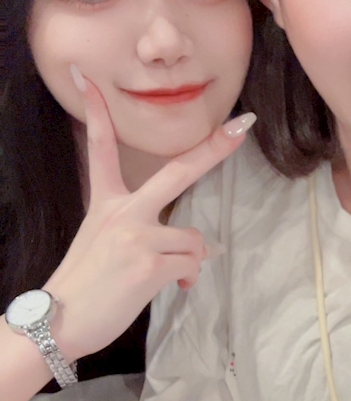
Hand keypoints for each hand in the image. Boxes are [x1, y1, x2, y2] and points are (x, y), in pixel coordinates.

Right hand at [44, 68, 254, 361]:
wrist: (59, 321)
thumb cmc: (84, 286)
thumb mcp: (103, 244)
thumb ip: (146, 234)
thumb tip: (203, 248)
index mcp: (105, 202)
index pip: (101, 148)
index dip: (96, 112)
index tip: (87, 79)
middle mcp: (123, 212)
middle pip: (178, 172)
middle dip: (214, 148)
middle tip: (242, 126)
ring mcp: (137, 236)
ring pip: (194, 240)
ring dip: (188, 261)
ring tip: (168, 277)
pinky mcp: (149, 264)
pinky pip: (191, 265)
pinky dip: (186, 279)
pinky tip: (171, 288)